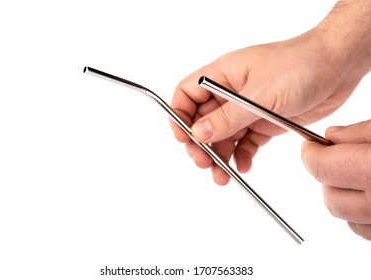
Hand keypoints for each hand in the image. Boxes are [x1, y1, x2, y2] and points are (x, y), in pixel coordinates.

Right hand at [170, 29, 361, 184]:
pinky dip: (242, 156)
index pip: (187, 94)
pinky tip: (243, 166)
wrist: (336, 67)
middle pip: (202, 121)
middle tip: (204, 163)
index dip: (179, 115)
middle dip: (200, 144)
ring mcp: (246, 109)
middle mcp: (230, 93)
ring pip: (223, 137)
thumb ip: (227, 118)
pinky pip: (245, 143)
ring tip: (222, 176)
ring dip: (220, 156)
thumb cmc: (298, 66)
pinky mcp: (263, 123)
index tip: (182, 138)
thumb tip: (197, 133)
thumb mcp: (258, 95)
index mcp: (222, 76)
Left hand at [302, 120, 370, 239]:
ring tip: (359, 175)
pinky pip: (362, 229)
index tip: (311, 147)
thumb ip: (361, 133)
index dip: (311, 154)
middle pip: (329, 197)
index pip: (321, 167)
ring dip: (342, 195)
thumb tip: (332, 136)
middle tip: (338, 159)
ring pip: (343, 216)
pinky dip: (358, 213)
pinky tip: (370, 193)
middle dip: (328, 176)